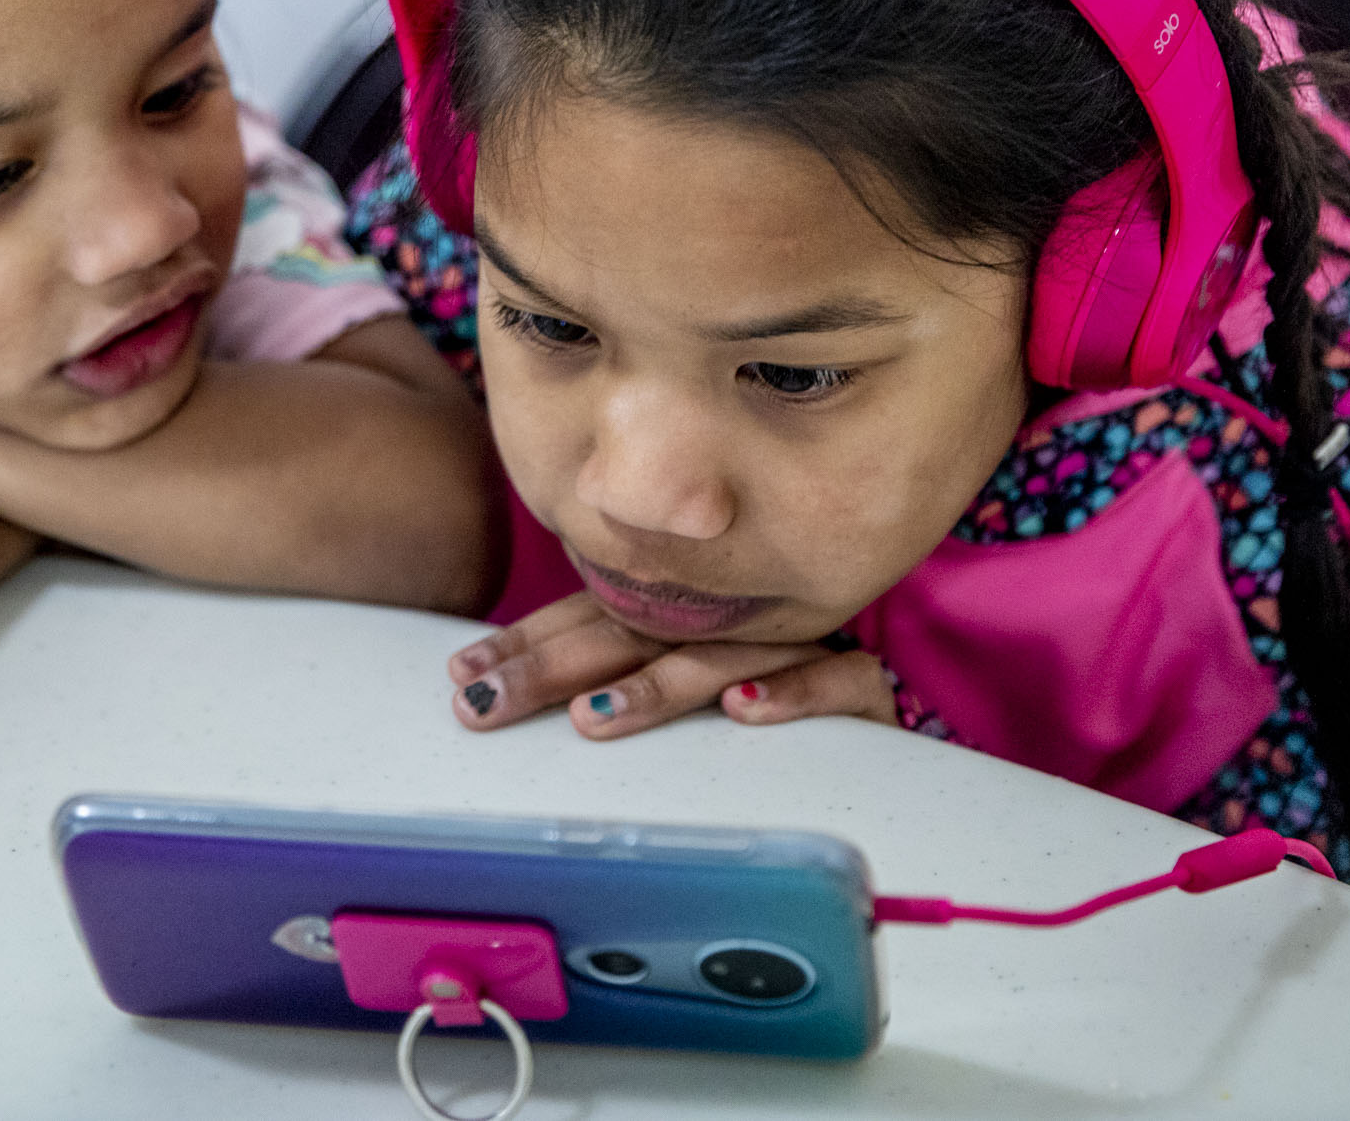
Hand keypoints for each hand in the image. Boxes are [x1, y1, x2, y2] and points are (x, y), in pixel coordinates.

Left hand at [446, 590, 895, 739]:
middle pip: (636, 630)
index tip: (461, 671)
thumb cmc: (769, 705)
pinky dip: (791, 694)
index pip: (593, 614)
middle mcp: (736, 618)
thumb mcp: (676, 681)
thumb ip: (606, 672)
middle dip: (553, 667)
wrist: (887, 737)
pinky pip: (837, 680)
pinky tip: (743, 713)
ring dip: (657, 686)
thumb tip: (489, 685)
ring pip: (722, 655)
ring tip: (594, 717)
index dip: (526, 641)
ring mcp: (800, 644)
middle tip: (489, 699)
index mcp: (687, 612)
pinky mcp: (862, 686)